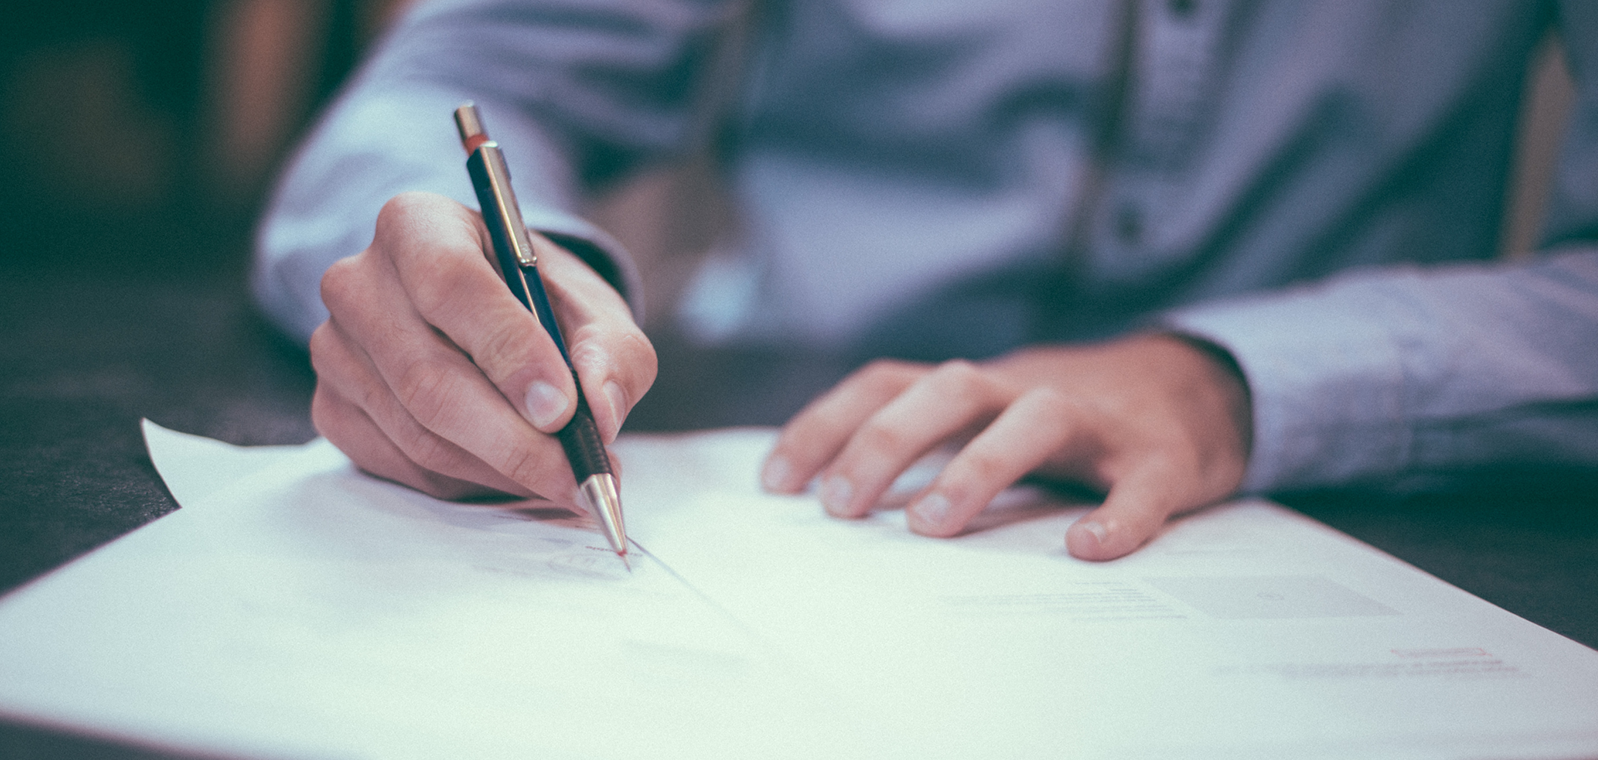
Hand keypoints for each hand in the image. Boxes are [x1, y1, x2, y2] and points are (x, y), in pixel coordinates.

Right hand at [309, 191, 655, 503]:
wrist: (490, 316)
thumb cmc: (540, 304)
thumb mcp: (594, 309)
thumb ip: (611, 353)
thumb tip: (599, 412)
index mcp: (418, 225)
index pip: (451, 284)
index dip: (509, 351)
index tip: (562, 409)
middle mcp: (359, 282)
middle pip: (428, 377)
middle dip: (514, 440)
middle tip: (578, 474)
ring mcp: (335, 350)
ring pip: (419, 433)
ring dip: (501, 469)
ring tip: (563, 477)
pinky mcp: (332, 408)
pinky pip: (402, 466)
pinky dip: (469, 482)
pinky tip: (513, 472)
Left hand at [759, 334, 1251, 559]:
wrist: (1196, 387)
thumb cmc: (1067, 418)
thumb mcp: (988, 416)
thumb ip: (927, 443)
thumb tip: (832, 498)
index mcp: (978, 387)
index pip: (888, 383)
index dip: (827, 424)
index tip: (776, 482)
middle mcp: (1027, 389)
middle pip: (950, 389)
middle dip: (886, 441)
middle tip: (841, 507)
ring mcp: (1097, 421)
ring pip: (1036, 419)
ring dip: (978, 466)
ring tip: (931, 526)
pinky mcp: (1161, 458)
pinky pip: (1140, 484)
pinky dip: (1117, 515)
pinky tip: (1087, 548)